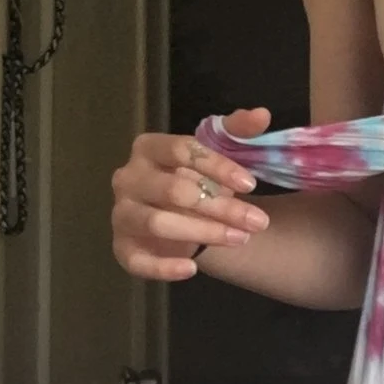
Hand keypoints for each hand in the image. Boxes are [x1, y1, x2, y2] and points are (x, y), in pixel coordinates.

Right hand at [110, 108, 273, 280]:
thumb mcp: (217, 153)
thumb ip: (237, 131)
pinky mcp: (122, 247)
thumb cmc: (195, 179)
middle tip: (258, 222)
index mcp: (148, 148)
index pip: (181, 150)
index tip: (251, 184)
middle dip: (221, 207)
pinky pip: (136, 261)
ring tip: (240, 239)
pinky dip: (163, 268)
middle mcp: (128, 178)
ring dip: (204, 232)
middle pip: (174, 190)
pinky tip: (192, 269)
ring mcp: (122, 213)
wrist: (178, 216)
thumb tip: (262, 114)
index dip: (218, 166)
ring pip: (158, 223)